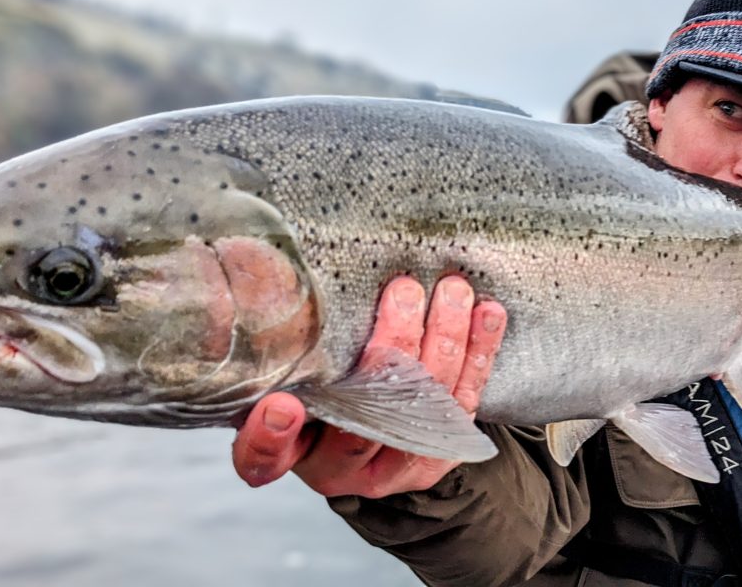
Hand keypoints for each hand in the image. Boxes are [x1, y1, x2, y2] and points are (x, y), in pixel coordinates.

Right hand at [231, 275, 506, 497]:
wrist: (370, 446)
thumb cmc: (315, 398)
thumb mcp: (282, 381)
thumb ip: (275, 353)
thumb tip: (255, 272)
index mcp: (290, 454)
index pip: (266, 458)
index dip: (270, 437)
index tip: (281, 406)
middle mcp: (342, 470)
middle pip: (368, 417)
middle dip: (394, 347)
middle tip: (403, 290)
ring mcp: (397, 468)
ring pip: (428, 404)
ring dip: (445, 340)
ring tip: (451, 290)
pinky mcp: (440, 454)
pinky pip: (467, 402)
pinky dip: (480, 353)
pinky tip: (487, 314)